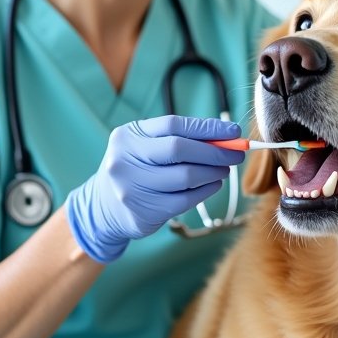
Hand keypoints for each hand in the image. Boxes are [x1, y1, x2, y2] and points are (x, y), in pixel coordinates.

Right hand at [65, 115, 244, 263]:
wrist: (102, 207)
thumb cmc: (135, 170)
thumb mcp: (146, 147)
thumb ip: (179, 139)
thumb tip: (225, 136)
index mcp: (128, 136)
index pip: (173, 125)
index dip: (207, 127)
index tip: (233, 131)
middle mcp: (125, 160)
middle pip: (180, 149)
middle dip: (214, 151)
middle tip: (235, 153)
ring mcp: (132, 188)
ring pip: (186, 177)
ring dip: (213, 172)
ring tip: (224, 169)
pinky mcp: (143, 213)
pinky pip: (185, 200)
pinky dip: (206, 191)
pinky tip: (213, 185)